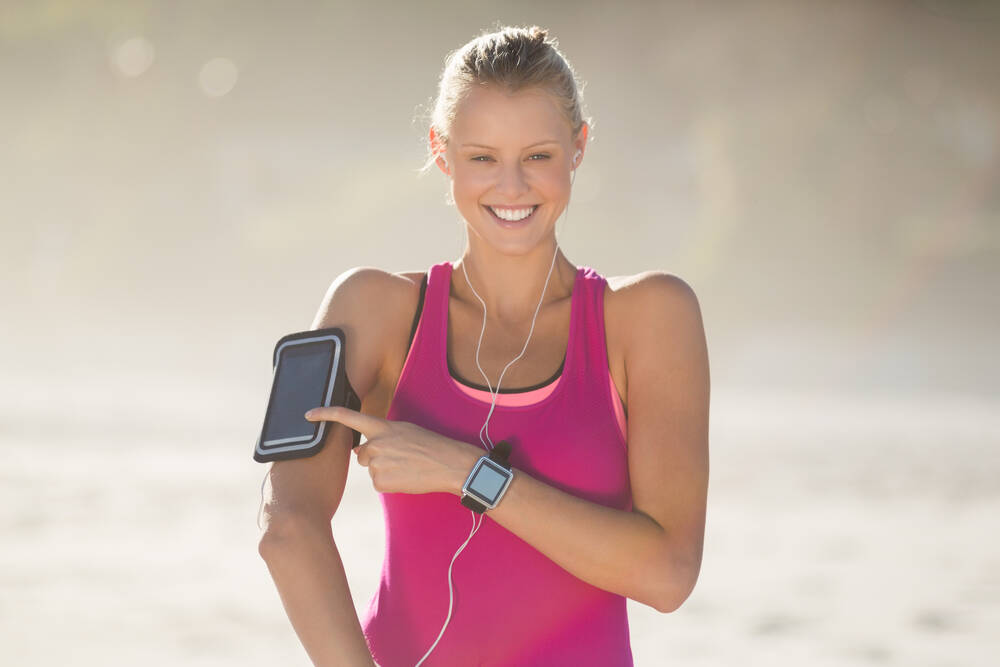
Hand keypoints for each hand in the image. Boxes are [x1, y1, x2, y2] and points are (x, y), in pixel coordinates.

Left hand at [304, 406, 481, 494]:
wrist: (448, 464)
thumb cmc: (431, 446)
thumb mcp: (405, 431)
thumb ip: (381, 436)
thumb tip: (361, 451)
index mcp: (381, 427)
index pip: (347, 417)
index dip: (325, 414)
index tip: (307, 415)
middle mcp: (375, 444)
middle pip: (361, 454)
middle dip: (374, 458)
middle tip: (400, 458)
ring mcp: (376, 464)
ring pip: (371, 470)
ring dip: (385, 471)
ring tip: (407, 467)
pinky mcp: (380, 482)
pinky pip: (378, 484)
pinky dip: (390, 484)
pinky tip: (406, 478)